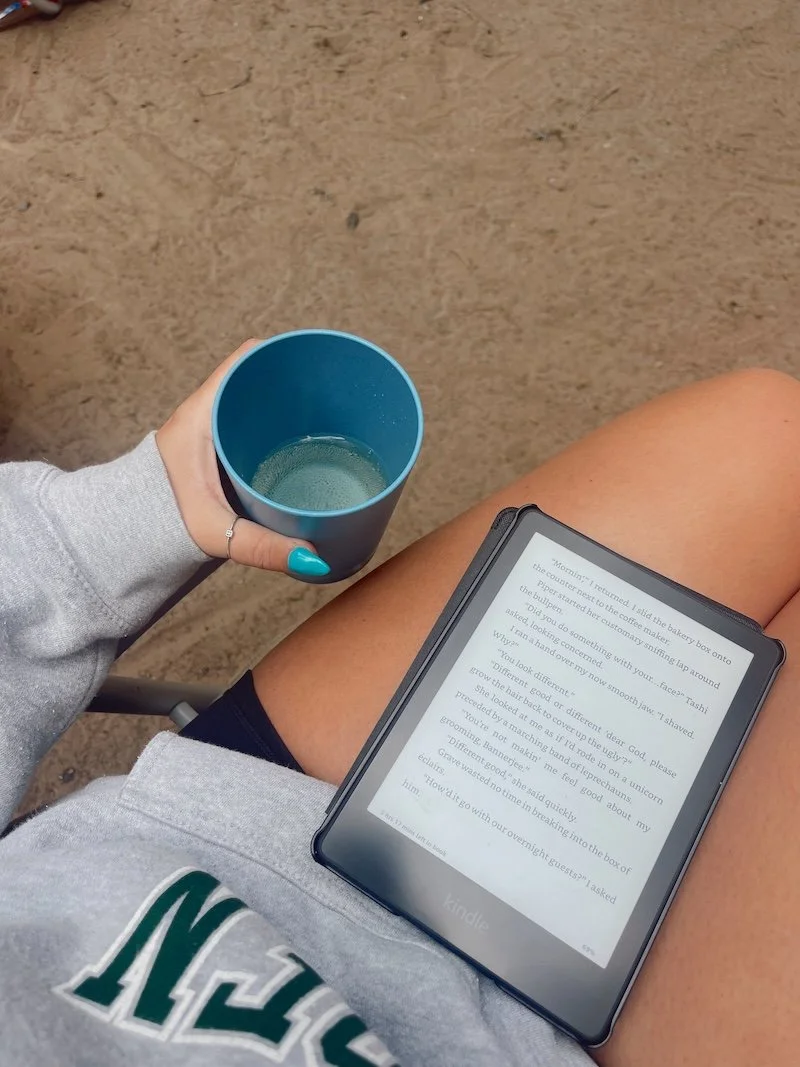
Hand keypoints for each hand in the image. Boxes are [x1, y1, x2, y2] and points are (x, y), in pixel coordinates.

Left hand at [156, 340, 328, 575]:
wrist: (132, 533)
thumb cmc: (163, 522)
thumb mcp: (215, 532)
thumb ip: (262, 546)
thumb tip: (314, 558)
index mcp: (203, 413)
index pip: (246, 360)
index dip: (283, 355)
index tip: (319, 366)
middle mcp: (209, 412)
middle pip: (260, 378)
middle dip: (298, 385)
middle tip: (336, 401)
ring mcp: (214, 428)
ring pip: (259, 402)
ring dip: (291, 409)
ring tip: (331, 421)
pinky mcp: (220, 449)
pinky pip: (255, 426)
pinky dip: (280, 431)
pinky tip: (306, 449)